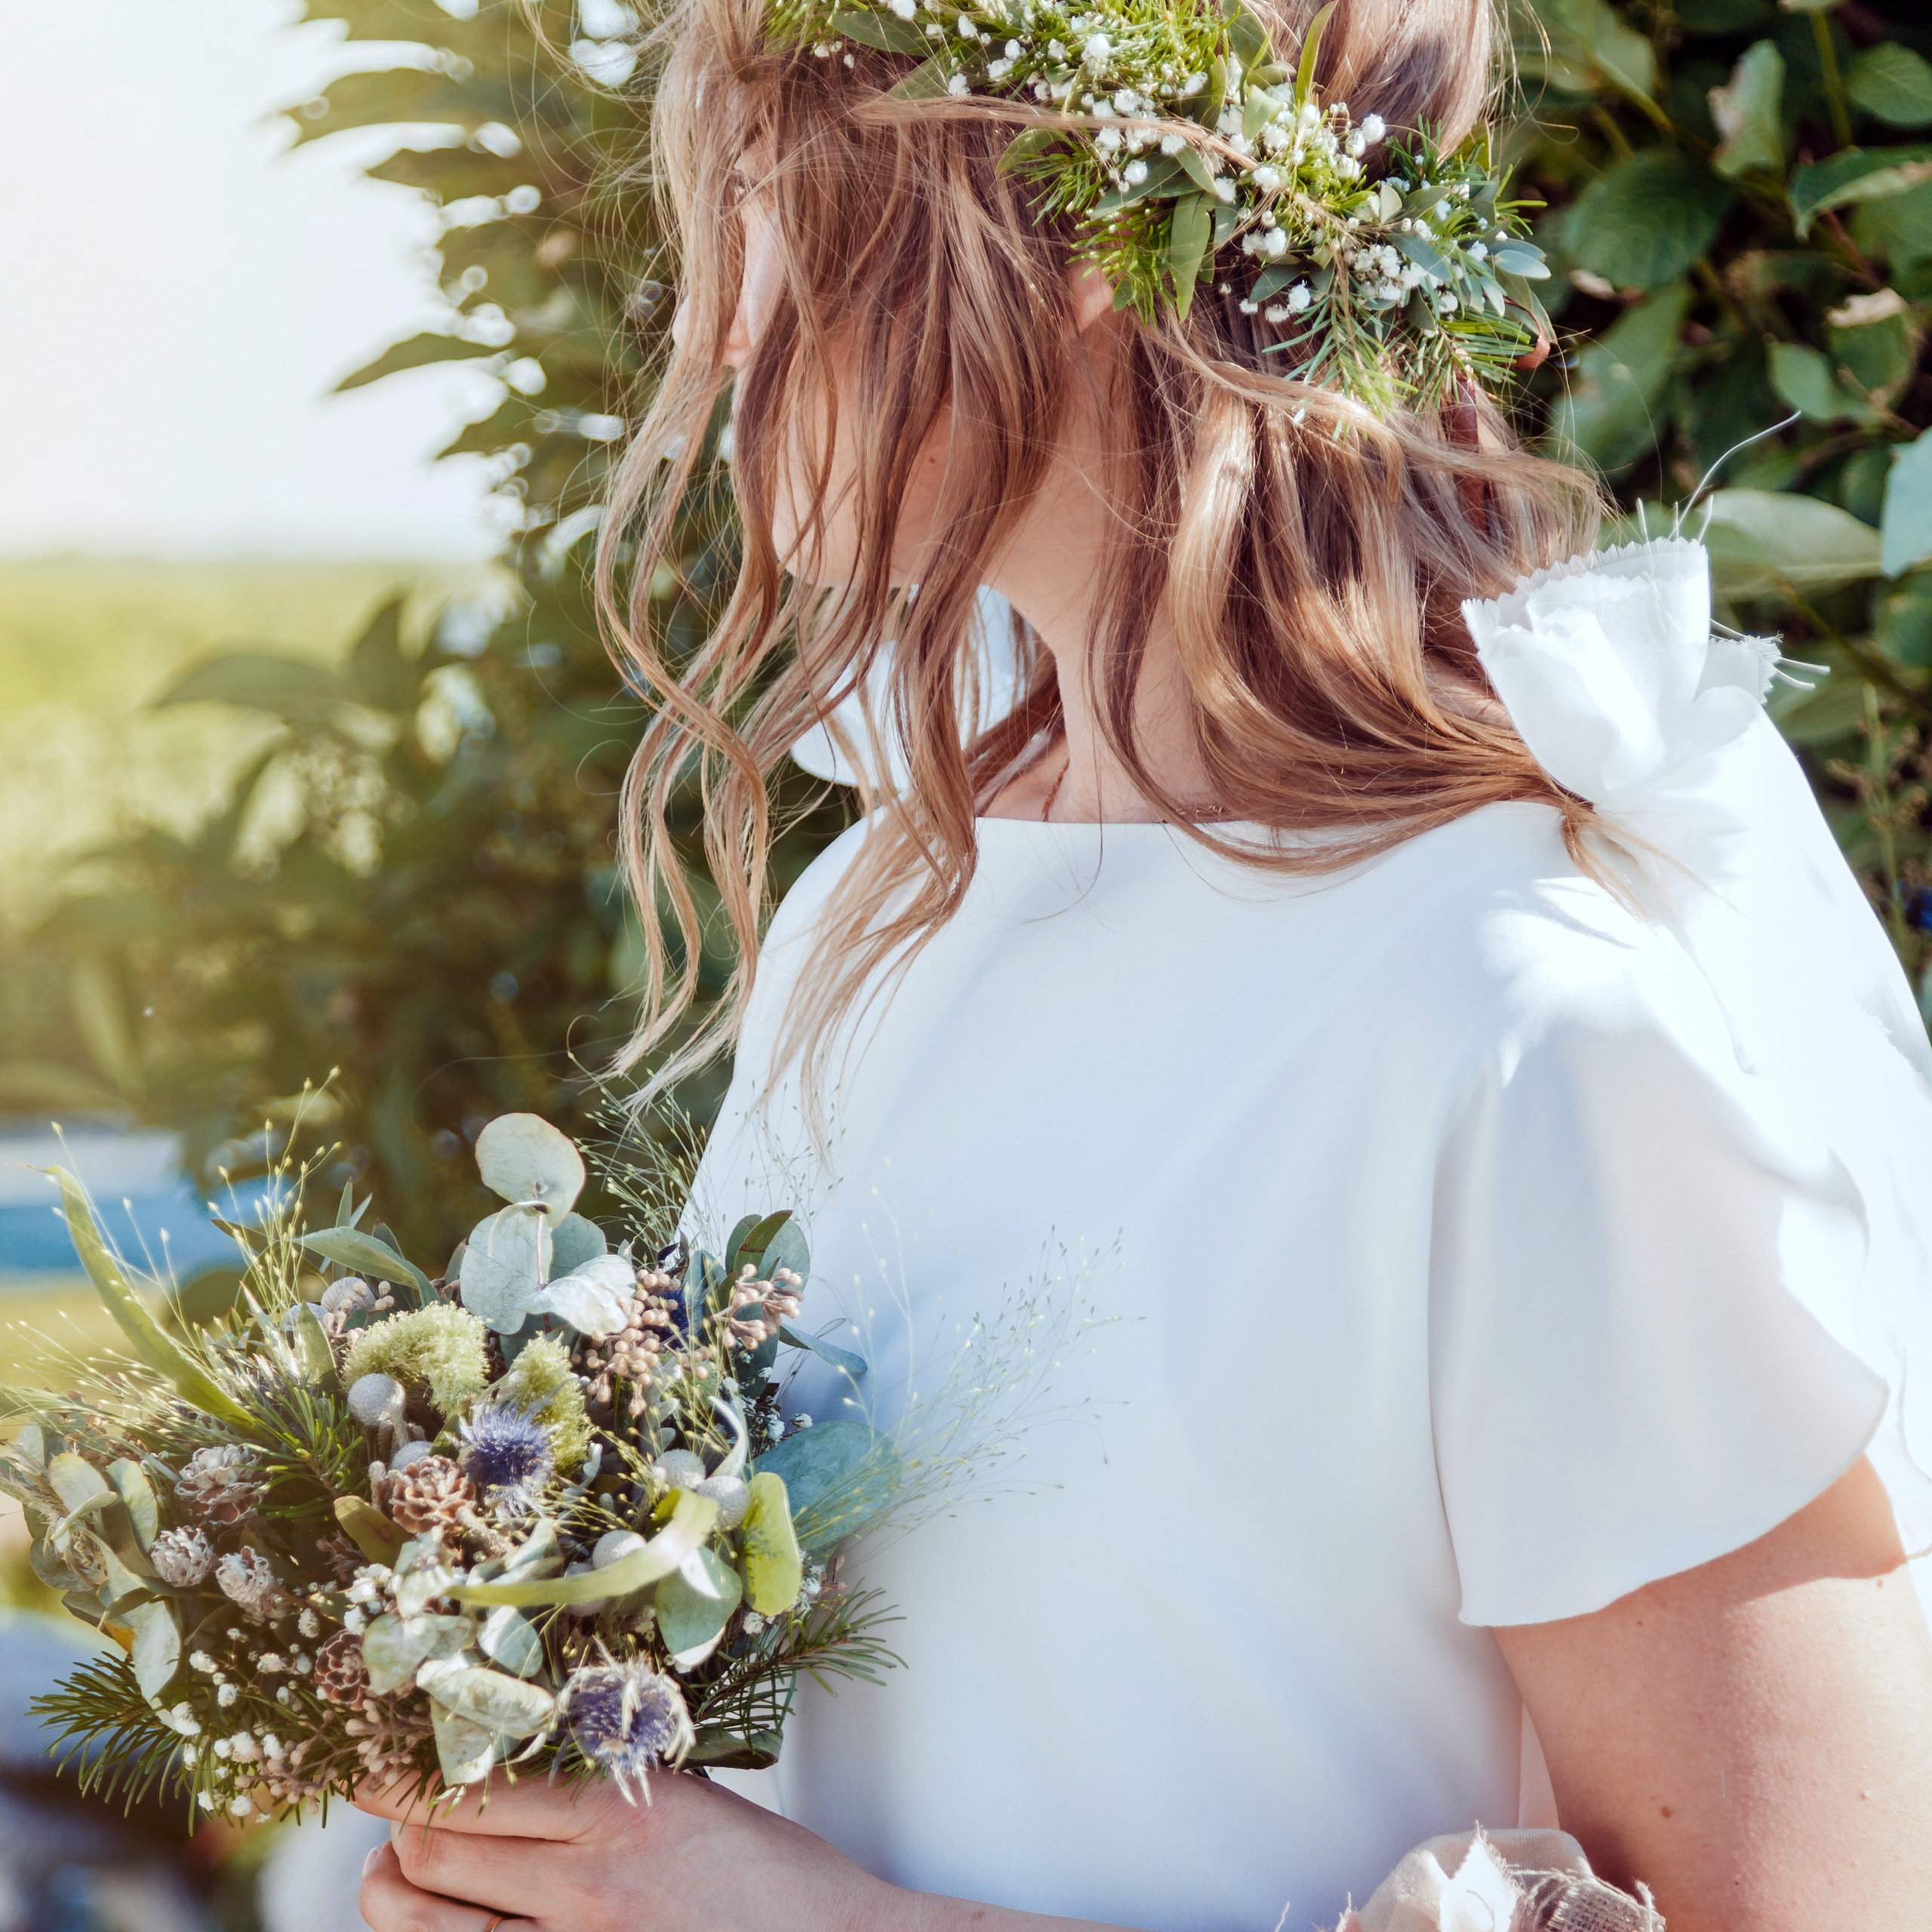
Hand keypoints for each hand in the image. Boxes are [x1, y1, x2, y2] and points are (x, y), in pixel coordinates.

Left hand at [355, 1768, 901, 1931]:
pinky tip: (451, 1922)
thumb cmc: (772, 1879)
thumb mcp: (687, 1801)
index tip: (373, 1758)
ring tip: (399, 1872)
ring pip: (427, 1926)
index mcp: (622, 1813)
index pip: (472, 1786)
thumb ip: (596, 1787)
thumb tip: (504, 1767)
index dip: (403, 1774)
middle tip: (391, 1811)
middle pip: (432, 1855)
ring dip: (396, 1893)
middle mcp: (587, 1889)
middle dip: (394, 1828)